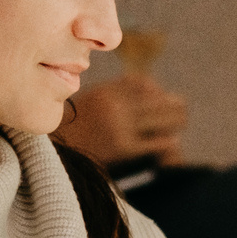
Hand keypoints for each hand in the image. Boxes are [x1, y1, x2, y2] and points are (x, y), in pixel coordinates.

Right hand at [52, 74, 188, 165]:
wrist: (53, 154)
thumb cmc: (70, 128)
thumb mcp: (88, 100)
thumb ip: (114, 90)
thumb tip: (147, 83)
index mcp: (105, 91)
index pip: (140, 83)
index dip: (155, 90)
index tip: (163, 94)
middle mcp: (113, 105)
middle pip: (154, 100)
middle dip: (171, 103)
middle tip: (183, 105)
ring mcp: (119, 126)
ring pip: (158, 118)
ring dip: (175, 119)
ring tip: (182, 120)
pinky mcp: (122, 148)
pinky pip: (153, 142)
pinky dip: (166, 141)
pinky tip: (174, 141)